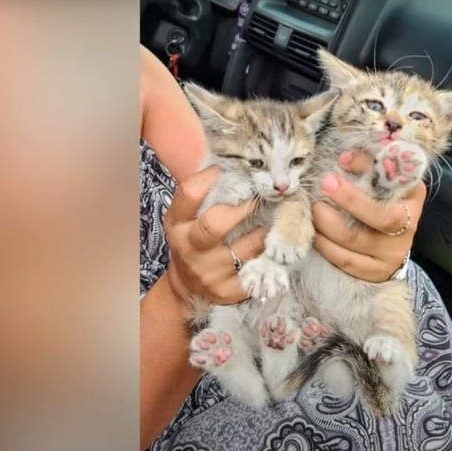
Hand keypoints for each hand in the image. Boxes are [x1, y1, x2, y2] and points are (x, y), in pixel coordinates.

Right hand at [164, 165, 265, 303]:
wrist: (187, 287)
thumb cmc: (193, 240)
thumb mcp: (186, 218)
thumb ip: (204, 193)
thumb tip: (229, 158)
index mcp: (177, 224)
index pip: (189, 194)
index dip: (210, 176)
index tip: (227, 168)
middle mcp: (189, 248)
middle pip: (215, 224)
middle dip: (244, 208)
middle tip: (261, 197)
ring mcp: (209, 272)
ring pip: (246, 248)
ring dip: (264, 231)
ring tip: (274, 221)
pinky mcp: (228, 291)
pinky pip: (256, 270)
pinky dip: (269, 256)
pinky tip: (274, 247)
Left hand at [312, 150, 425, 281]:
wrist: (390, 245)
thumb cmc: (381, 204)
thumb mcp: (382, 182)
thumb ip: (370, 167)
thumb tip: (345, 158)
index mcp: (412, 198)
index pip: (396, 182)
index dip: (369, 169)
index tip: (343, 159)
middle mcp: (408, 228)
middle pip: (382, 217)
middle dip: (349, 199)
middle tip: (324, 183)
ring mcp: (392, 254)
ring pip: (355, 240)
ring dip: (327, 222)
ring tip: (314, 208)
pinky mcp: (374, 272)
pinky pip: (344, 260)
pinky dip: (324, 244)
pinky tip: (314, 231)